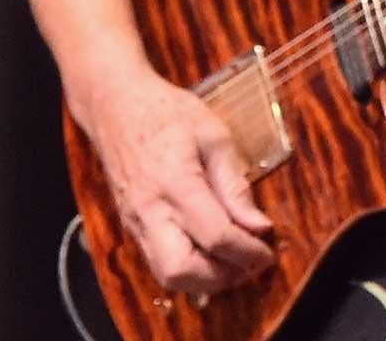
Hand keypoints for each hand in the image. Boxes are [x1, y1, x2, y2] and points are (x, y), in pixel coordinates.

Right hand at [76, 65, 274, 294]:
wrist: (117, 106)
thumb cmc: (168, 113)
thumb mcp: (214, 136)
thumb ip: (235, 185)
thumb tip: (258, 225)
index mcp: (176, 183)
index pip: (215, 235)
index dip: (247, 252)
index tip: (268, 252)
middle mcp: (150, 211)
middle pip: (181, 270)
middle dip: (221, 277)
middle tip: (250, 265)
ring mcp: (135, 222)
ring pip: (165, 275)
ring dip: (203, 279)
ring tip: (234, 264)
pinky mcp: (130, 226)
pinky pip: (156, 262)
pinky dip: (186, 268)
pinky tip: (209, 254)